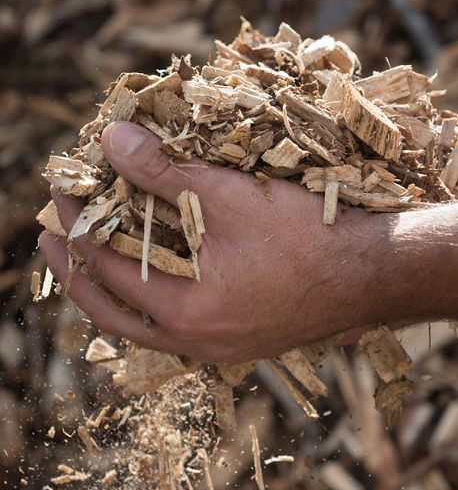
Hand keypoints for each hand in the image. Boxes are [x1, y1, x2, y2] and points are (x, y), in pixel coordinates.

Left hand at [39, 122, 385, 361]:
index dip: (77, 226)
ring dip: (119, 291)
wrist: (373, 275)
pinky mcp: (249, 343)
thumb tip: (112, 140)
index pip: (107, 267)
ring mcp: (225, 349)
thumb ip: (165, 172)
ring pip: (149, 327)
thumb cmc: (307, 237)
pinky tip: (165, 278)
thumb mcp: (230, 197)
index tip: (62, 194)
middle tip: (53, 241)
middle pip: (115, 315)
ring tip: (102, 259)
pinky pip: (184, 330)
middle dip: (78, 273)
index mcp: (185, 312)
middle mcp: (199, 343)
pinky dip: (160, 302)